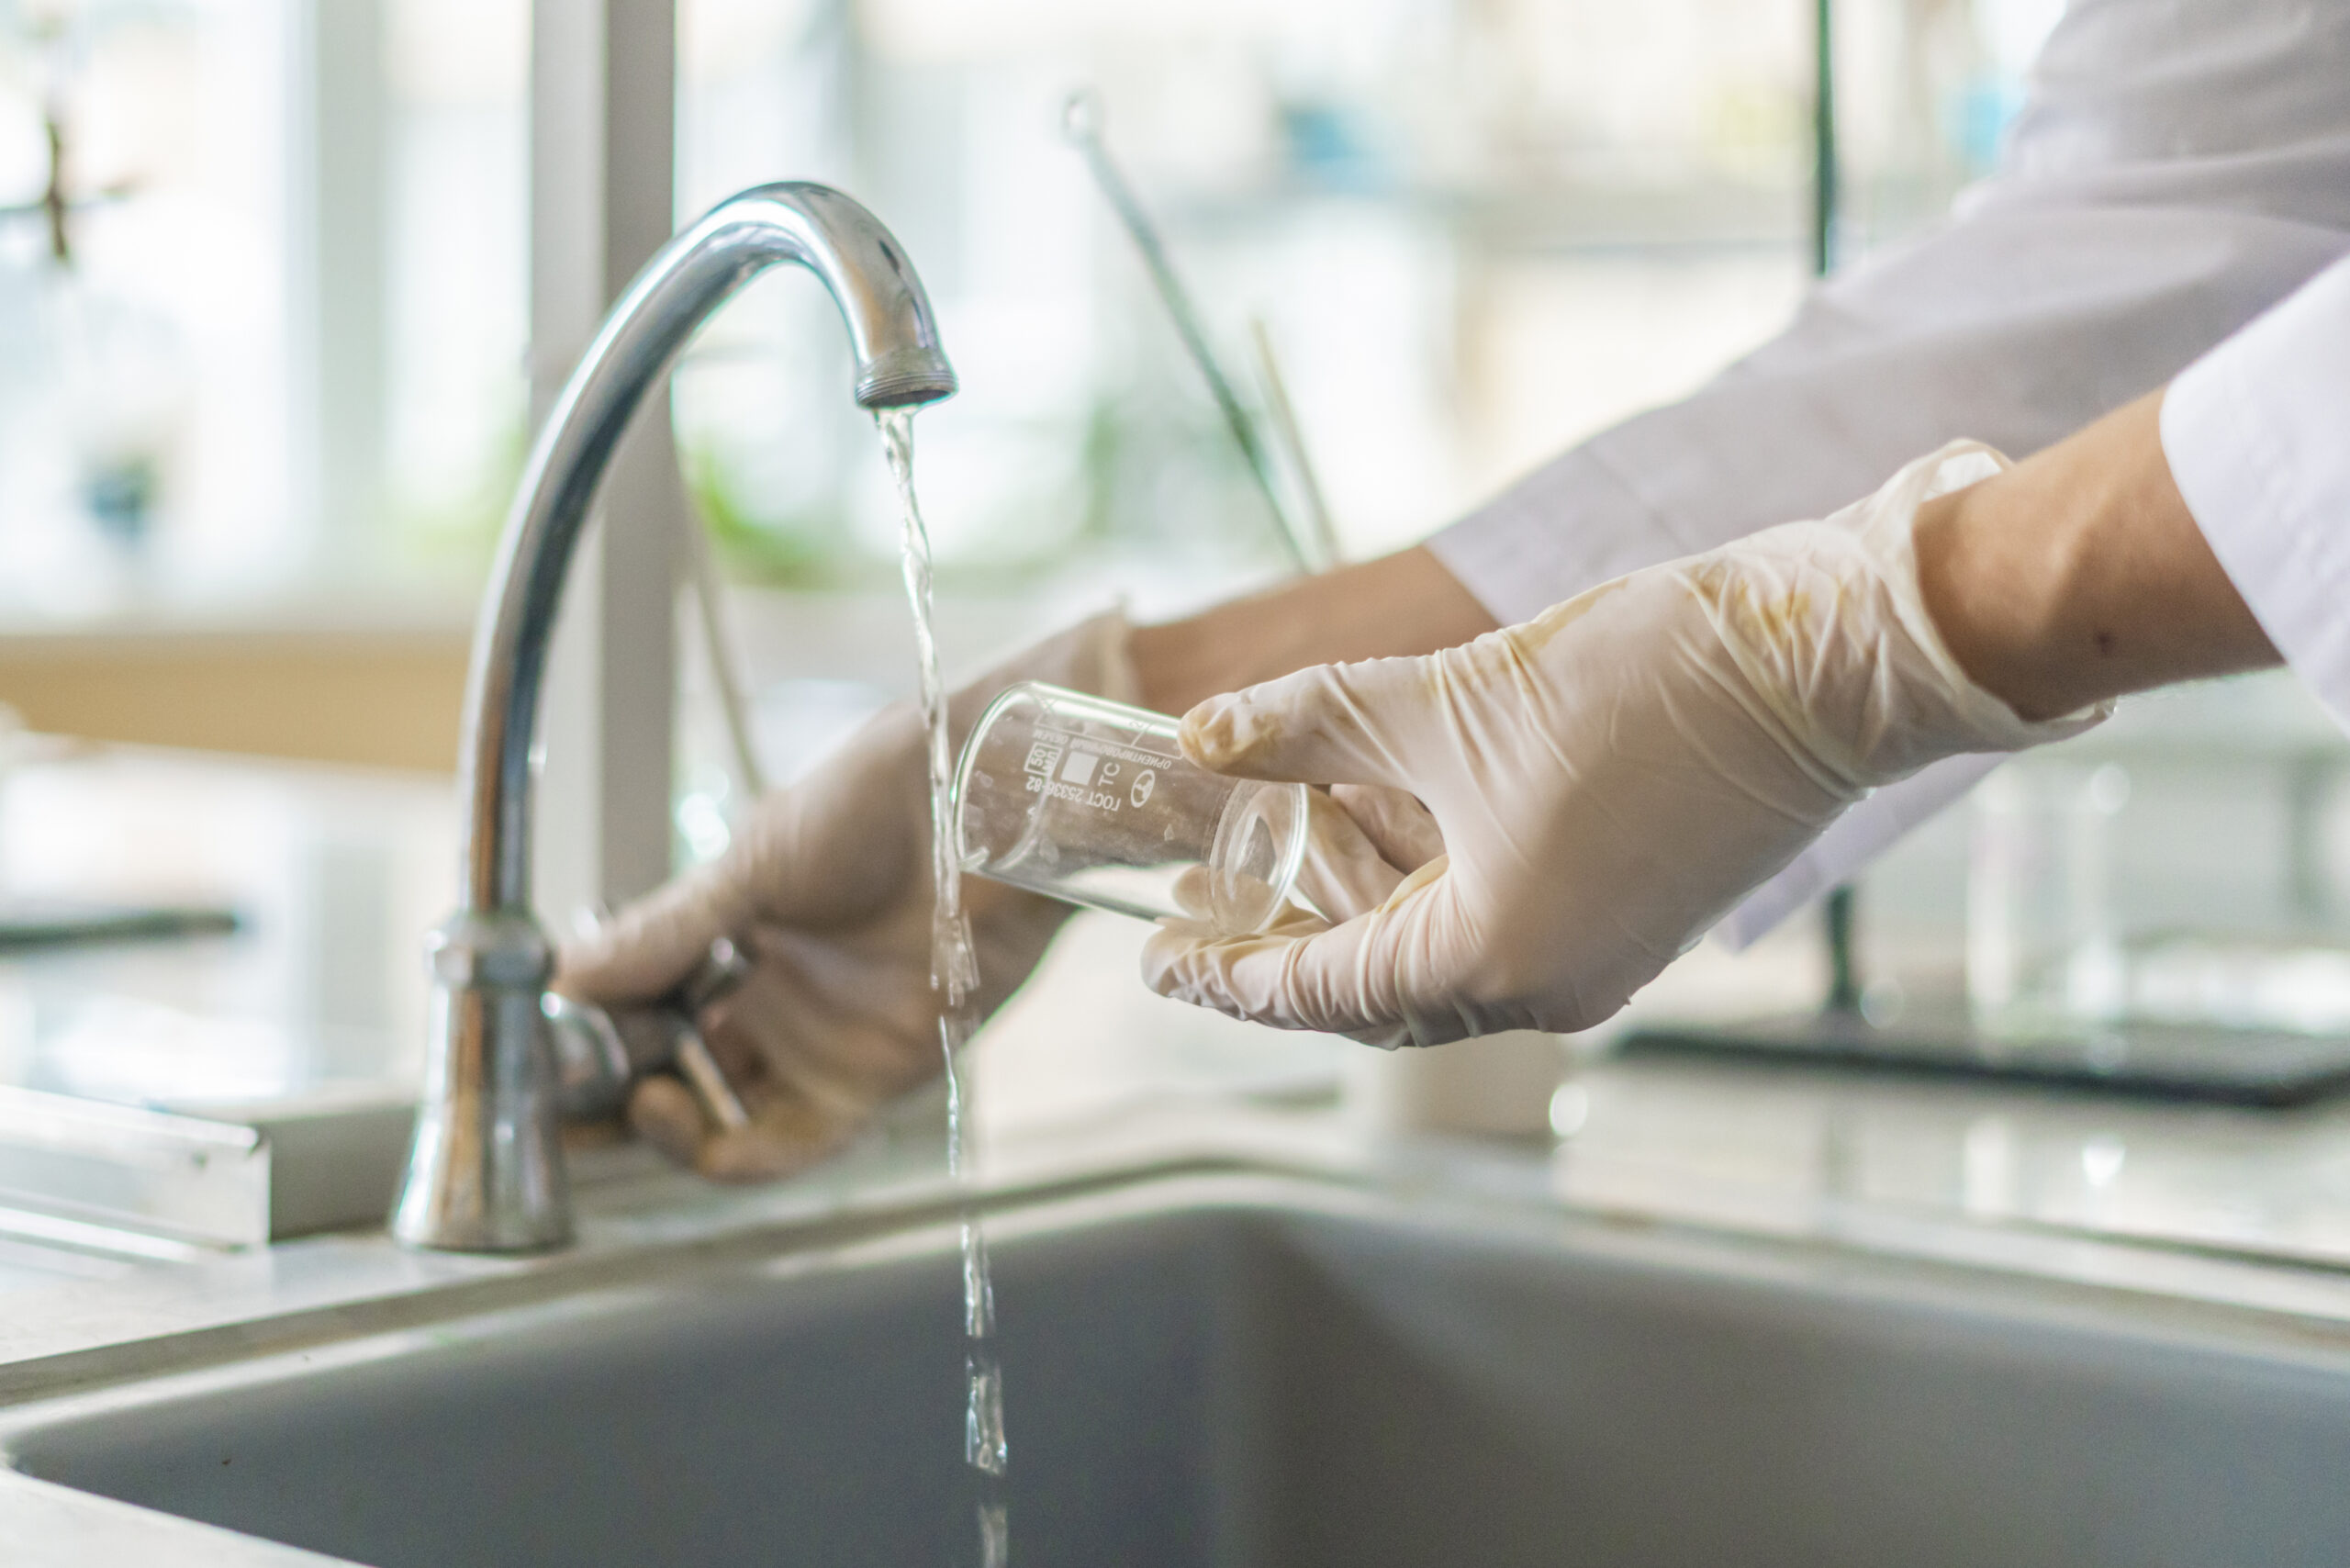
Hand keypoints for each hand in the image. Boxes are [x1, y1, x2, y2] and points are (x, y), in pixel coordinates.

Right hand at [555, 613, 1134, 1179]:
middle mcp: (769, 998)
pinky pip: (790, 1145)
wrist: (988, 804)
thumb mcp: (754, 862)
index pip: (636, 1011)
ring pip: (718, 1121)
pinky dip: (729, 1152)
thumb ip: (665, 931)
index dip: (583, 1043)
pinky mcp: (874, 1077)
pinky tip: (682, 1121)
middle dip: (606, 1100)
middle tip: (553, 1103)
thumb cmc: (884, 799)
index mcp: (730, 937)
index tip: (530, 1054)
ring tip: (624, 1099)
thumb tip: (565, 975)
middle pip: (669, 1077)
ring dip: (660, 1129)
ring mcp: (818, 1042)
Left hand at [1143, 444, 2103, 1047]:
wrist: (1824, 660)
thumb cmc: (1642, 686)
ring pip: (1438, 959)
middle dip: (1283, 949)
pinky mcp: (1632, 913)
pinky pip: (1497, 929)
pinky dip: (1428, 891)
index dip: (1228, 974)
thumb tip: (1208, 733)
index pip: (1319, 990)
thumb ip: (1311, 727)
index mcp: (1490, 961)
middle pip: (1375, 991)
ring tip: (1281, 853)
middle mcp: (1545, 987)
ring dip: (1358, 910)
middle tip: (1201, 914)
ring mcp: (1598, 959)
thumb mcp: (1445, 702)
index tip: (1159, 961)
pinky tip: (1383, 827)